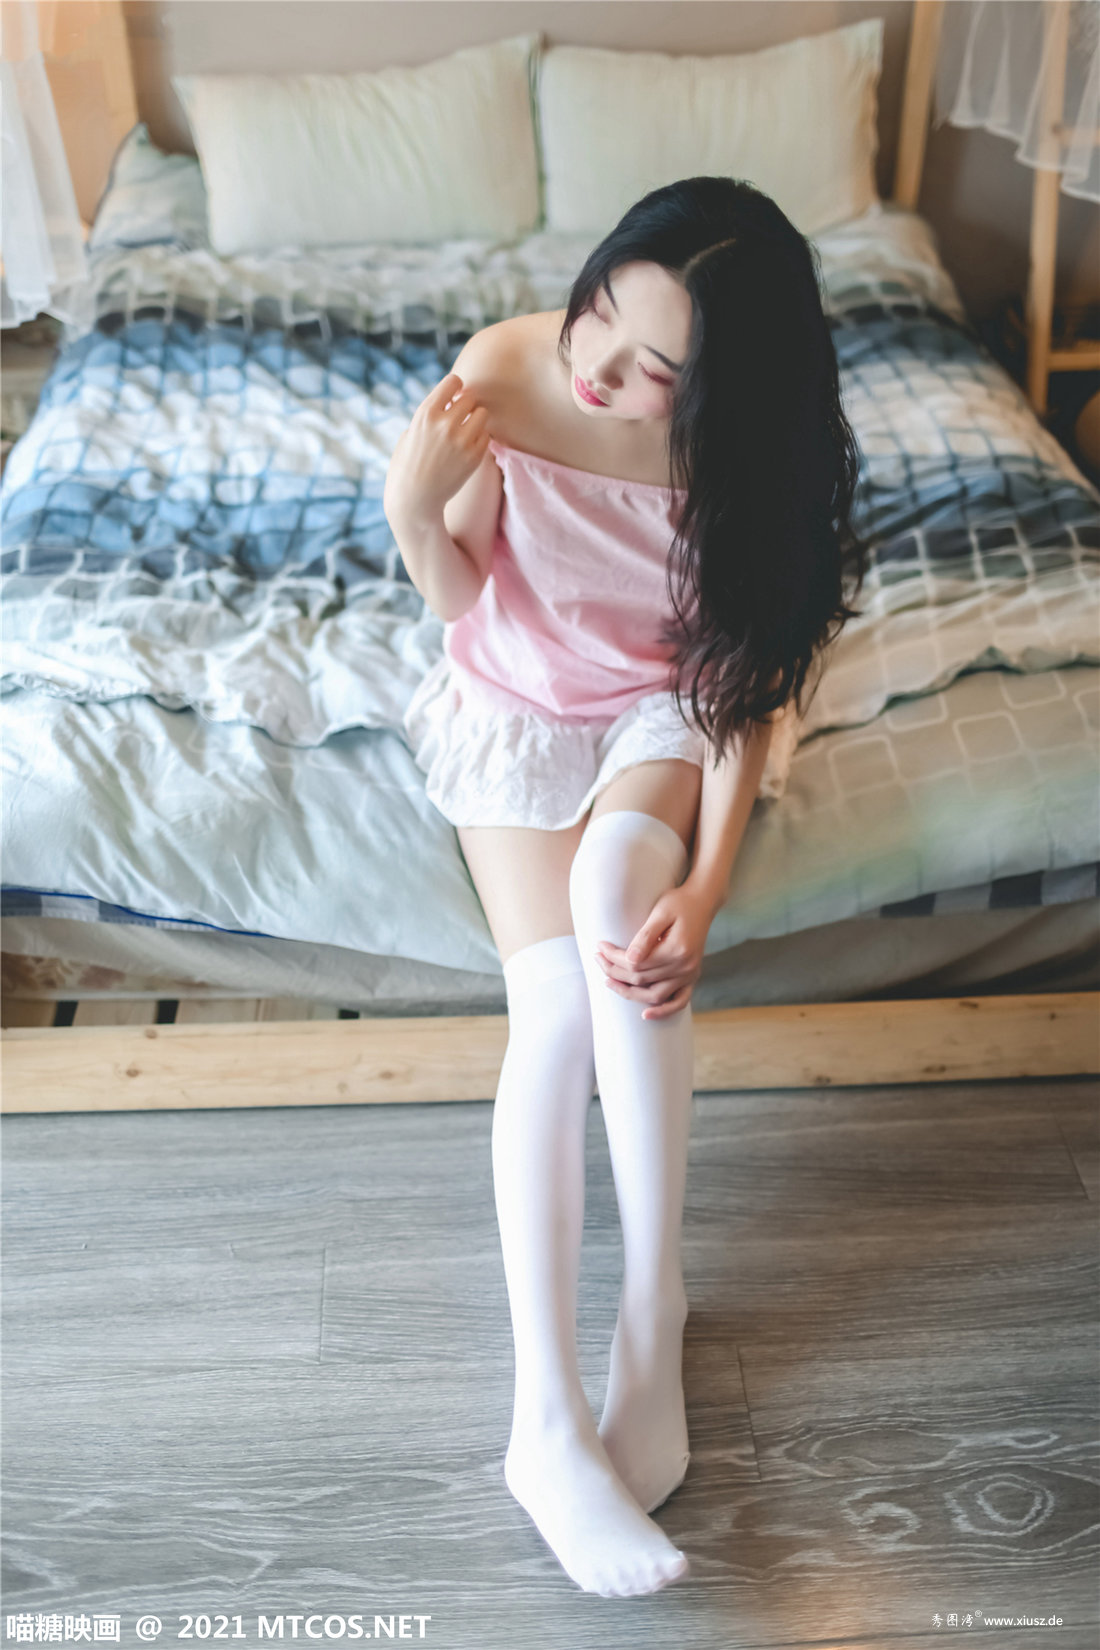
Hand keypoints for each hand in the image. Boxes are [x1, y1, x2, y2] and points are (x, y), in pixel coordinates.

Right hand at [384, 372, 489, 524]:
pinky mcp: (474, 457)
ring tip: (464, 432)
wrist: (414, 499)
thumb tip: (452, 401)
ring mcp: (462, 441)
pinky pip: (486, 435)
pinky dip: (479, 439)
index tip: (452, 398)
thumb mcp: (411, 432)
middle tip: (458, 419)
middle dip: (465, 406)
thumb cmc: (408, 464)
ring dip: (475, 420)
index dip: (455, 388)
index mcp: (426, 413)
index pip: (453, 382)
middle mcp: (445, 424)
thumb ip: (431, 414)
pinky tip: (466, 448)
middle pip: (470, 398)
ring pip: (482, 414)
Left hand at [594, 884, 711, 1019]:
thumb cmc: (679, 903)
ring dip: (630, 993)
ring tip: (609, 982)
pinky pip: (679, 1002)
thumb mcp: (660, 913)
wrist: (702, 902)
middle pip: (641, 979)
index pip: (636, 963)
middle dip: (615, 971)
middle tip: (597, 959)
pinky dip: (664, 1011)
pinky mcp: (691, 977)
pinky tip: (646, 1015)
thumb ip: (645, 937)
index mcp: (677, 950)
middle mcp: (685, 967)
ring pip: (654, 995)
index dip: (614, 957)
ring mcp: (689, 975)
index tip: (599, 947)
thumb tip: (629, 959)